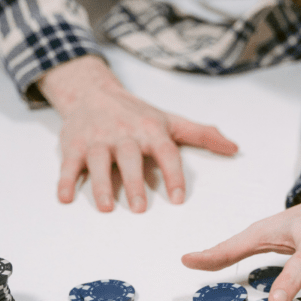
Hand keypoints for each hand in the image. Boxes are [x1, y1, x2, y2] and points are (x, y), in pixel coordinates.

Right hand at [38, 56, 238, 211]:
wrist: (92, 92)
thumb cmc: (136, 113)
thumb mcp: (170, 120)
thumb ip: (202, 135)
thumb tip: (234, 148)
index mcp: (150, 129)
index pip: (165, 152)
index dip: (173, 175)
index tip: (177, 198)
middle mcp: (124, 134)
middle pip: (129, 158)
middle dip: (134, 182)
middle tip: (140, 209)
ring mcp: (97, 139)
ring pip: (98, 162)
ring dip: (101, 185)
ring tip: (107, 208)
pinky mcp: (73, 144)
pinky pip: (69, 164)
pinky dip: (65, 180)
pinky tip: (65, 198)